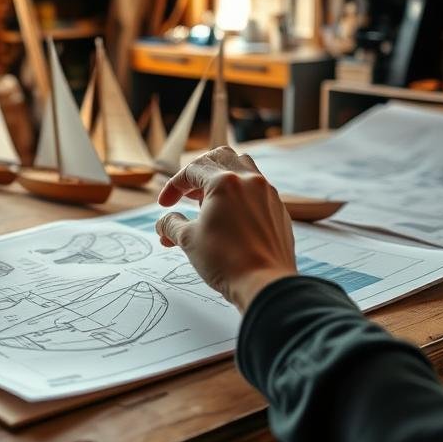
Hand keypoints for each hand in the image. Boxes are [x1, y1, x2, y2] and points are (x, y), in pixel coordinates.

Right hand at [155, 146, 295, 312]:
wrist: (265, 285)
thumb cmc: (226, 261)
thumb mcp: (188, 240)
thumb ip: (171, 224)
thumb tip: (164, 222)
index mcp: (225, 182)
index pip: (191, 170)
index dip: (173, 186)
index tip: (165, 204)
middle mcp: (249, 181)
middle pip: (219, 157)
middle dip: (198, 172)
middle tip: (188, 194)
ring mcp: (267, 194)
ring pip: (242, 167)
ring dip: (221, 178)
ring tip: (209, 202)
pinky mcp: (278, 210)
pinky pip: (256, 189)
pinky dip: (239, 194)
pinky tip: (230, 217)